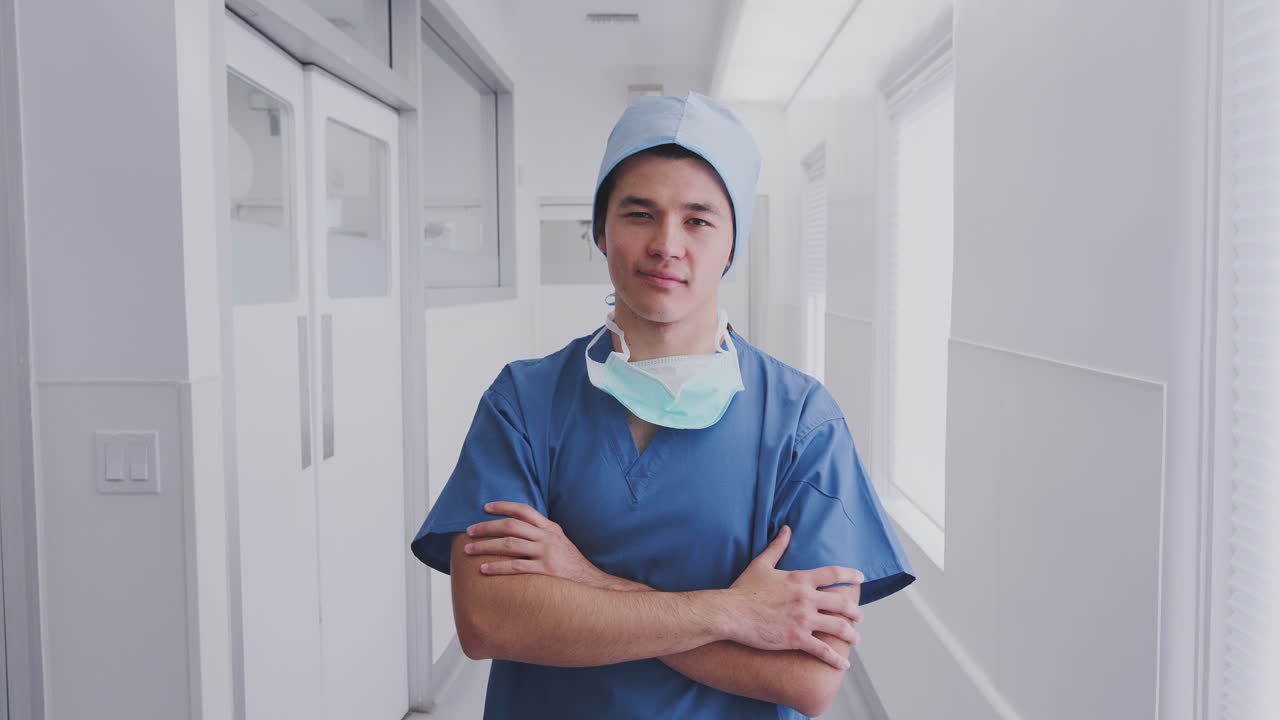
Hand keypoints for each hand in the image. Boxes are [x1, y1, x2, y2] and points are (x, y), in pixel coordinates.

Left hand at [463, 501, 620, 589]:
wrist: (592, 584)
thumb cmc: (571, 565)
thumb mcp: (560, 541)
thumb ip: (542, 533)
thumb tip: (519, 529)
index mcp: (550, 528)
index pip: (524, 510)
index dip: (503, 506)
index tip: (486, 508)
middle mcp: (547, 537)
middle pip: (511, 526)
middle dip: (487, 527)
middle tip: (469, 532)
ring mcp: (546, 554)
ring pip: (509, 545)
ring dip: (485, 546)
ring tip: (469, 550)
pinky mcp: (545, 571)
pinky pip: (515, 567)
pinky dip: (497, 567)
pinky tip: (484, 569)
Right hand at [723, 525, 864, 669]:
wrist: (731, 613)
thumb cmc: (744, 589)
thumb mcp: (761, 564)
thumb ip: (777, 547)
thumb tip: (786, 529)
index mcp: (800, 579)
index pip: (833, 574)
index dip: (850, 574)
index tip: (861, 578)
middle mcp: (806, 599)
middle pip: (842, 603)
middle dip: (855, 611)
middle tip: (859, 616)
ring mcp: (802, 620)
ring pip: (838, 628)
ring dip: (851, 635)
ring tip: (855, 639)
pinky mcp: (796, 638)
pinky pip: (822, 650)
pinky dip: (835, 659)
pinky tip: (843, 664)